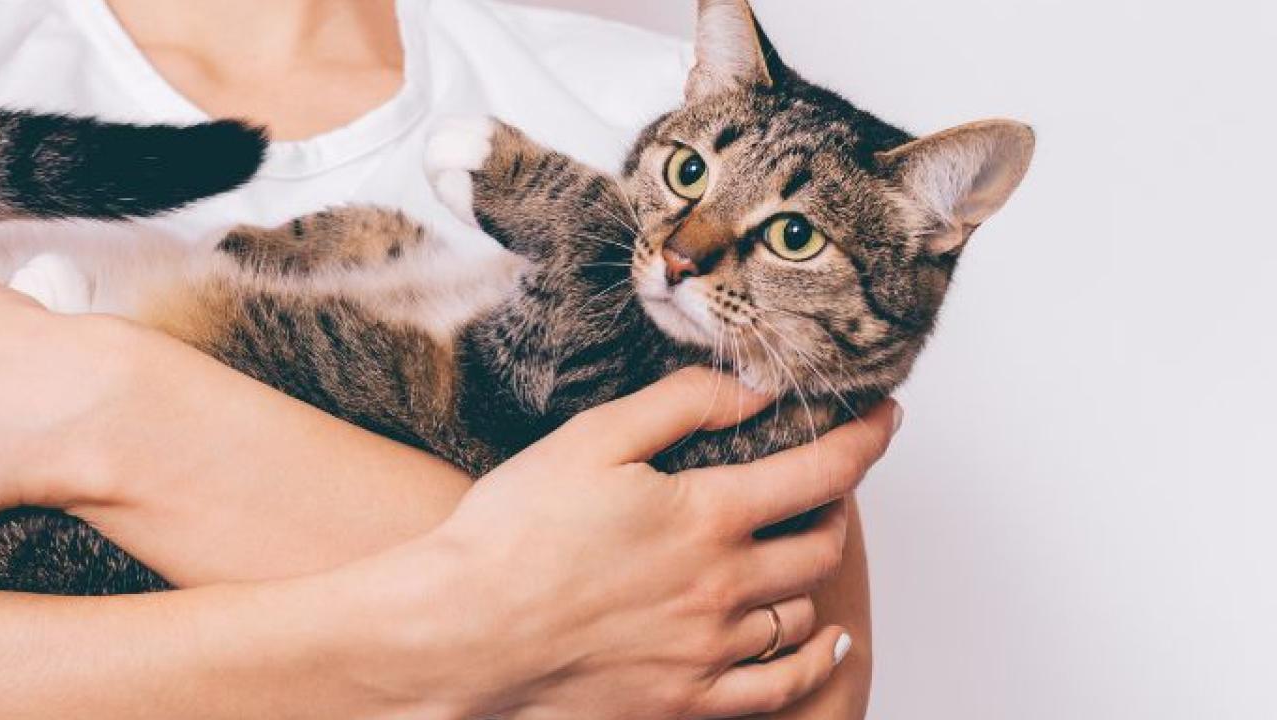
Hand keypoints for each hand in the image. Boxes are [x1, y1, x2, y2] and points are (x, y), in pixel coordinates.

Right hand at [376, 369, 899, 718]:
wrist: (460, 634)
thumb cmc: (511, 536)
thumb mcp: (591, 439)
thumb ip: (681, 405)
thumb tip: (751, 391)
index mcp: (707, 515)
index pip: (821, 471)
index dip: (864, 438)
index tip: (884, 418)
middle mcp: (725, 586)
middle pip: (820, 544)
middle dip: (836, 506)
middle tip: (827, 484)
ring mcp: (709, 651)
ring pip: (800, 611)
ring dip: (811, 575)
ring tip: (800, 550)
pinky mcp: (685, 700)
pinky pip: (780, 685)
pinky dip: (815, 659)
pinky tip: (825, 641)